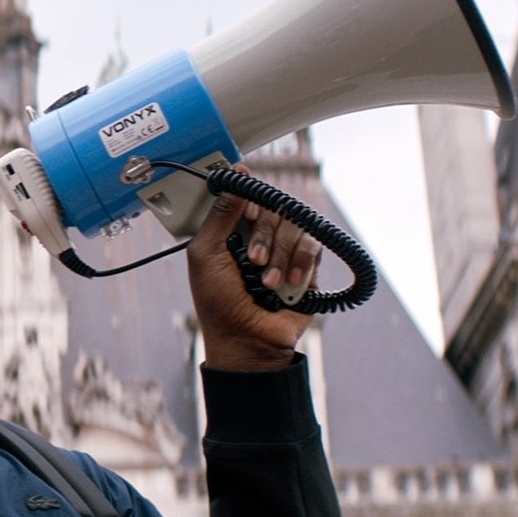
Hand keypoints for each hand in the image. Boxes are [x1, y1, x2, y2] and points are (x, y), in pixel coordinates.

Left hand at [185, 179, 319, 370]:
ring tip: (268, 283)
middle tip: (253, 260)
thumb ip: (219, 215)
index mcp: (232, 231)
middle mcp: (260, 237)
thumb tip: (237, 175)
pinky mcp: (306, 266)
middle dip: (265, 235)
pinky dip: (300, 263)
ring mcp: (284, 251)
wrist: (248, 340)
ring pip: (294, 226)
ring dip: (281, 255)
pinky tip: (288, 284)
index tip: (247, 213)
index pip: (248, 196)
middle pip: (274, 207)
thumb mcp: (205, 256)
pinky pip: (312, 244)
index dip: (250, 199)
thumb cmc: (219, 305)